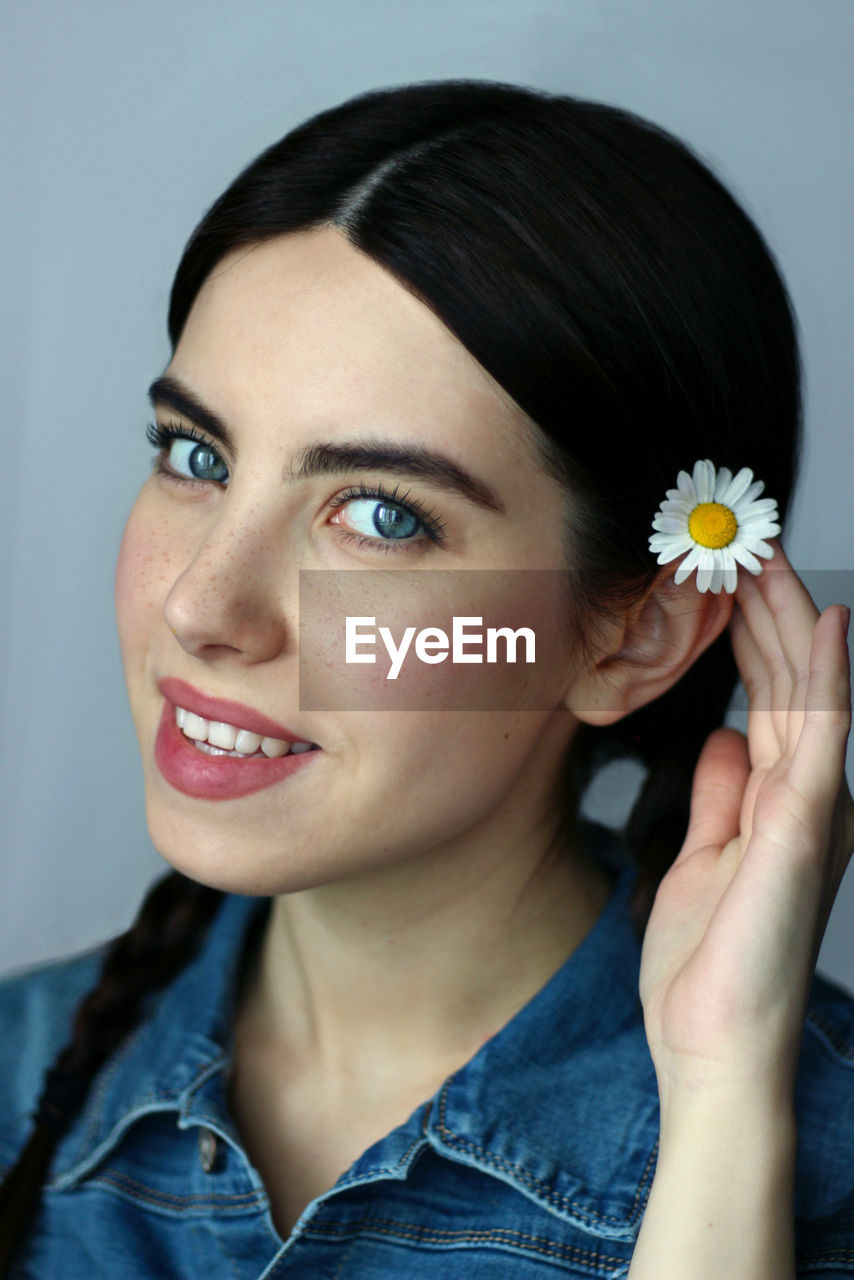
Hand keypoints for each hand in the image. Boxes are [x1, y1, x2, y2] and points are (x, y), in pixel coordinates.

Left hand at [638, 539, 853, 1107]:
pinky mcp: (804, 832)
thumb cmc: (707, 964)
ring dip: (786, 616)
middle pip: (787, 678)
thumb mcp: (701, 857)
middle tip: (738, 538)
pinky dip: (826, 677)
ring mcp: (812, 811)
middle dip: (763, 605)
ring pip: (805, 690)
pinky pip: (820, 739)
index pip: (767, 693)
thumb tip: (723, 738)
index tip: (721, 575)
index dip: (747, 630)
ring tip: (763, 551)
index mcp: (777, 799)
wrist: (710, 1048)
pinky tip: (823, 623)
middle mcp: (804, 795)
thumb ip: (718, 796)